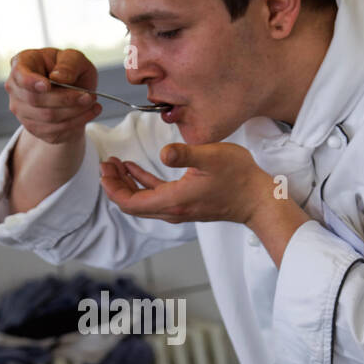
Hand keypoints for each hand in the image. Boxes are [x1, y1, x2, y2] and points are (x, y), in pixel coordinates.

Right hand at [5, 48, 101, 142]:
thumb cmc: (69, 70)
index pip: (19, 75)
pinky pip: (54, 131)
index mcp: (22, 63)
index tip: (47, 85)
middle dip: (66, 99)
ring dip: (74, 112)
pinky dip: (76, 123)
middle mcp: (16, 89)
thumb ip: (69, 63)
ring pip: (47, 117)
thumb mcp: (74, 58)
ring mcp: (22, 111)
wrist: (73, 93)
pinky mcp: (34, 129)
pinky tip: (88, 113)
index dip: (31, 82)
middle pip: (35, 100)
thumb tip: (58, 77)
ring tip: (91, 103)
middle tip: (89, 96)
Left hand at [99, 140, 274, 224]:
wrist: (258, 199)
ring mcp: (179, 208)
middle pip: (132, 204)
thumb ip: (185, 154)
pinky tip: (135, 169)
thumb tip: (164, 152)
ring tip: (115, 164)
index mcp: (173, 201)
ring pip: (142, 201)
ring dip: (127, 184)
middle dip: (115, 185)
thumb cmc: (239, 178)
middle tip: (105, 164)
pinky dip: (142, 183)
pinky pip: (156, 196)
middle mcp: (172, 210)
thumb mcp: (212, 157)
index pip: (130, 203)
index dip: (113, 188)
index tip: (104, 170)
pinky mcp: (186, 203)